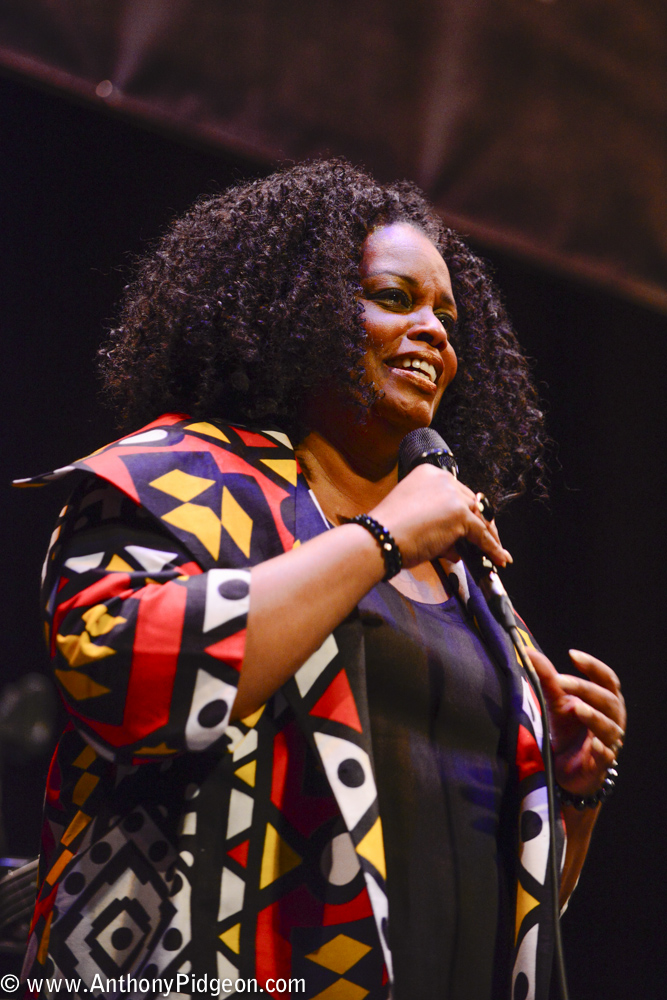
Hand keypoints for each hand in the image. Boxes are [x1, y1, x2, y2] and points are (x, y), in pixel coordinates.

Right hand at [370, 464, 511, 569]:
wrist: (378, 539)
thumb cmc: (387, 531)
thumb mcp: (414, 516)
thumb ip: (437, 523)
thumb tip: (459, 546)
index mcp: (428, 474)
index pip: (457, 493)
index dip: (468, 512)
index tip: (473, 525)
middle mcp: (443, 479)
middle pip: (473, 503)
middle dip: (481, 524)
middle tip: (487, 541)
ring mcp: (453, 496)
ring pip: (480, 518)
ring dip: (489, 537)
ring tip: (496, 554)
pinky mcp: (460, 515)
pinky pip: (482, 534)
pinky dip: (492, 548)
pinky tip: (499, 558)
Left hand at [526, 647, 625, 799]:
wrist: (566, 765)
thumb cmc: (568, 728)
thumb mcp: (557, 702)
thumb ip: (548, 678)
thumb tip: (528, 651)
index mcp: (606, 700)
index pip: (607, 678)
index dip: (593, 666)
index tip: (572, 654)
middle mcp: (612, 718)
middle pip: (606, 699)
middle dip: (584, 689)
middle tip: (560, 681)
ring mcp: (609, 741)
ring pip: (608, 727)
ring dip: (593, 717)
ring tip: (576, 708)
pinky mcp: (602, 764)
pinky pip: (605, 755)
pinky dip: (600, 750)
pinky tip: (593, 745)